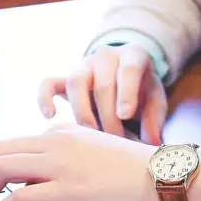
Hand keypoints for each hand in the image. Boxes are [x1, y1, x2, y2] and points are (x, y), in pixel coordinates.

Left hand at [0, 124, 200, 200]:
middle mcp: (57, 143)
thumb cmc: (139, 171)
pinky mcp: (68, 190)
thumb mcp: (99, 152)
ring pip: (0, 169)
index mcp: (65, 133)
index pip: (15, 144)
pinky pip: (18, 197)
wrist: (165, 176)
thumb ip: (72, 157)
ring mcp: (61, 165)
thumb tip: (49, 177)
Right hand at [38, 44, 167, 144]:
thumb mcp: (155, 101)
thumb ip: (154, 120)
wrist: (125, 78)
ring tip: (92, 136)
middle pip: (102, 84)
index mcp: (133, 56)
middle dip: (108, 117)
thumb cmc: (142, 92)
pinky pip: (48, 83)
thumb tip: (152, 144)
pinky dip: (45, 98)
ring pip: (75, 83)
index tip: (125, 115)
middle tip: (116, 141)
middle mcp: (106, 56)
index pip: (129, 69)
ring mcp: (83, 66)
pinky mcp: (65, 79)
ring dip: (83, 113)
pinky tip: (50, 117)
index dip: (126, 93)